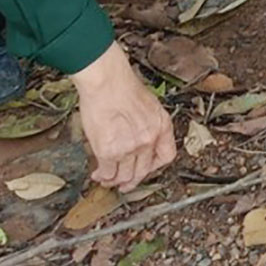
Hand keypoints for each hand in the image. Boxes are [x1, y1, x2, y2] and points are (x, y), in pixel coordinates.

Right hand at [72, 42, 174, 190]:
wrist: (107, 81)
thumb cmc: (123, 86)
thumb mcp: (149, 104)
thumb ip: (148, 124)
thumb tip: (139, 137)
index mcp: (162, 126)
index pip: (167, 156)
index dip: (155, 166)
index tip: (146, 168)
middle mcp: (149, 140)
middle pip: (143, 171)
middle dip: (132, 180)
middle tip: (125, 183)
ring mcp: (129, 148)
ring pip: (124, 176)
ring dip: (115, 181)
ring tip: (108, 179)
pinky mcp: (109, 152)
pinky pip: (107, 172)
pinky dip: (102, 176)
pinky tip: (98, 173)